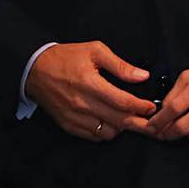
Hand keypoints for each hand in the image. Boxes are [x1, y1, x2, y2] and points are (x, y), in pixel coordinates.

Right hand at [24, 41, 156, 141]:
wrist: (35, 69)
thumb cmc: (66, 58)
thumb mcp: (94, 51)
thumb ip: (120, 65)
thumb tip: (142, 75)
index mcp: (90, 83)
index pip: (122, 101)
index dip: (141, 106)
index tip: (151, 107)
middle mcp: (82, 103)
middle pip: (119, 120)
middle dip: (140, 123)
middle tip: (152, 123)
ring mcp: (75, 117)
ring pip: (108, 132)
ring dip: (122, 128)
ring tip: (129, 119)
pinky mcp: (69, 125)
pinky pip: (94, 136)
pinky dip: (106, 132)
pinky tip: (112, 123)